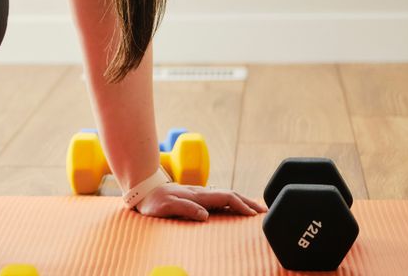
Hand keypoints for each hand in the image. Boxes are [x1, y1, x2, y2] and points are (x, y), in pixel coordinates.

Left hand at [135, 183, 266, 220]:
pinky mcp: (196, 198)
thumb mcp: (166, 207)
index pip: (226, 197)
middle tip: (264, 211)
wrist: (143, 192)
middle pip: (230, 195)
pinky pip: (219, 199)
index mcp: (198, 195)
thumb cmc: (153, 203)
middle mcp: (201, 193)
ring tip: (255, 210)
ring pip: (226, 196)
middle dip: (248, 202)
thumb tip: (205, 215)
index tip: (253, 215)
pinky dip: (232, 203)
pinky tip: (235, 209)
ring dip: (242, 202)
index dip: (241, 206)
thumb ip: (185, 208)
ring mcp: (200, 194)